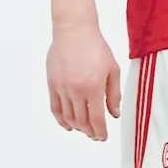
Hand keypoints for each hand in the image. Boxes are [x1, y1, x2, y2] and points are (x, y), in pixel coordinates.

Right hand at [46, 24, 120, 141]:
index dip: (100, 132)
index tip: (103, 137)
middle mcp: (76, 90)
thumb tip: (115, 114)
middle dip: (89, 132)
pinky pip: (55, 107)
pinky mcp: (52, 83)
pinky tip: (68, 124)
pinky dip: (61, 119)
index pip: (96, 119)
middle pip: (81, 121)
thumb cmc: (95, 47)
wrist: (74, 30)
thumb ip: (114, 94)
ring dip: (77, 127)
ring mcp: (62, 87)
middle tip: (95, 135)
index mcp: (93, 87)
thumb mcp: (113, 70)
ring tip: (84, 129)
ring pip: (68, 117)